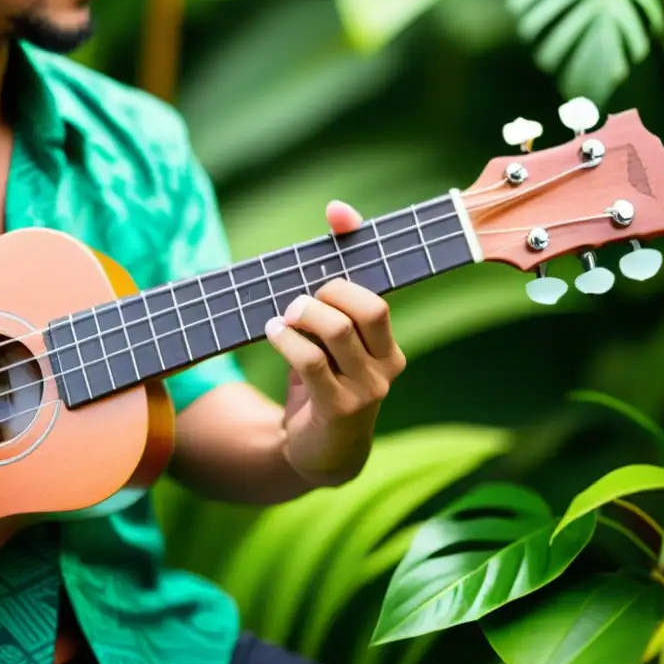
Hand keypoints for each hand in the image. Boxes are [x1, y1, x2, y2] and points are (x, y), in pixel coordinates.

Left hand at [265, 200, 405, 484]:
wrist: (320, 452)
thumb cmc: (325, 384)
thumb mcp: (331, 339)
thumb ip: (332, 286)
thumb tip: (338, 211)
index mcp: (390, 346)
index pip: (379, 291)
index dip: (355, 250)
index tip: (334, 216)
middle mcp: (388, 366)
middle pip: (366, 308)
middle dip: (326, 293)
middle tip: (298, 301)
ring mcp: (367, 390)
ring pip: (335, 330)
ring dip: (300, 315)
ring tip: (282, 318)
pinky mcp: (338, 409)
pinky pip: (312, 361)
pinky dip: (286, 339)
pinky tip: (273, 331)